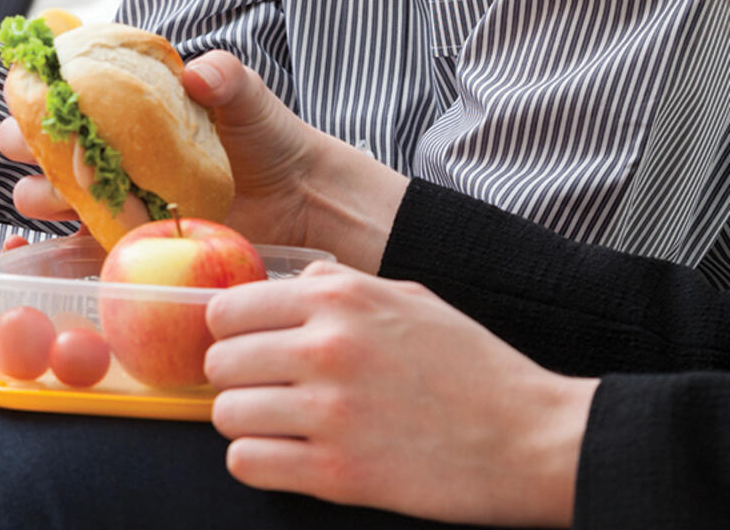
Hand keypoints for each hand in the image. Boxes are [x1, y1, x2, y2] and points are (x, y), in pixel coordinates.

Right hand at [0, 50, 406, 269]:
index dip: (36, 92)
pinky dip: (61, 251)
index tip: (32, 91)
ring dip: (40, 196)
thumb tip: (199, 73)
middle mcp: (107, 152)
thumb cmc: (268, 140)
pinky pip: (81, 248)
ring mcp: (112, 200)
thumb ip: (225, 77)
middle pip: (42, 147)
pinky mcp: (125, 242)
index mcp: (123, 108)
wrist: (299, 200)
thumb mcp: (248, 99)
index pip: (63, 94)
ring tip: (55, 196)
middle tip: (33, 148)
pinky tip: (55, 249)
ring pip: (51, 198)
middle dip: (25, 145)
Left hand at [204, 261, 597, 526]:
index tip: (248, 348)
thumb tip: (290, 281)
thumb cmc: (473, 367)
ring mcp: (330, 414)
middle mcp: (326, 350)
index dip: (231, 333)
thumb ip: (341, 286)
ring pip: (225, 415)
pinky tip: (288, 456)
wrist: (536, 439)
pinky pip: (246, 463)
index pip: (227, 310)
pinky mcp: (337, 474)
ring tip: (281, 426)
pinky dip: (258, 462)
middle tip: (268, 392)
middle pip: (219, 364)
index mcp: (339, 301)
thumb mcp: (409, 298)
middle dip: (237, 380)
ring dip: (246, 424)